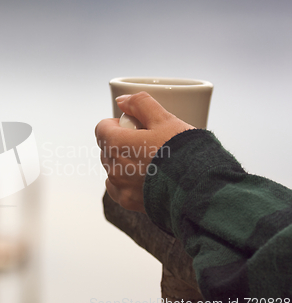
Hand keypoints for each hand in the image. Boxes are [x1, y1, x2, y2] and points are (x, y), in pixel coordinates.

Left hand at [95, 92, 193, 212]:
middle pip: (107, 147)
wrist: (199, 189)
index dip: (118, 124)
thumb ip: (140, 104)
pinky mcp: (128, 202)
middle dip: (122, 142)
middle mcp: (113, 166)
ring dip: (124, 162)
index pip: (102, 128)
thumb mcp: (165, 119)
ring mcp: (119, 186)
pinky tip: (146, 178)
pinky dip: (127, 181)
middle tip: (148, 143)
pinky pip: (118, 187)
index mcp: (116, 144)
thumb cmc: (184, 153)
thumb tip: (122, 100)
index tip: (135, 126)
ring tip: (150, 162)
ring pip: (113, 167)